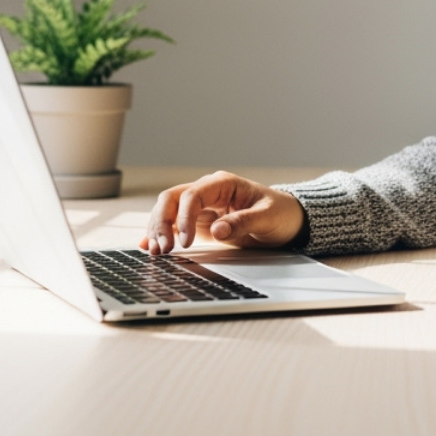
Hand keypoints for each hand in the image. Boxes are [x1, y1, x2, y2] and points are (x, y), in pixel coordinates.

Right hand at [140, 171, 305, 254]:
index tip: (185, 242)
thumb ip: (243, 222)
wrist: (288, 220)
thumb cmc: (281, 213)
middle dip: (162, 223)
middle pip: (172, 199)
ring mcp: (201, 207)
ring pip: (168, 211)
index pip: (193, 195)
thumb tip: (217, 230)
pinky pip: (174, 224)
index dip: (185, 218)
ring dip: (157, 229)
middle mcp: (208, 191)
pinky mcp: (199, 222)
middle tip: (162, 248)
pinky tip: (147, 245)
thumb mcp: (268, 217)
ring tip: (155, 252)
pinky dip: (160, 233)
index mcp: (223, 183)